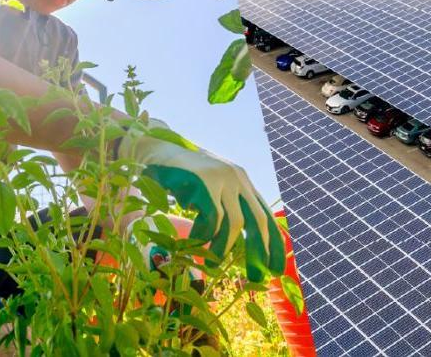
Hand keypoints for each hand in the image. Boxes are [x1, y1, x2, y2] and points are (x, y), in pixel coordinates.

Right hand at [117, 123, 285, 281]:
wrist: (155, 151)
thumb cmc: (180, 177)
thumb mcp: (209, 189)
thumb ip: (225, 206)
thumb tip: (235, 242)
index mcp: (242, 181)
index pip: (265, 215)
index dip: (274, 243)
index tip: (275, 269)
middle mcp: (237, 178)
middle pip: (257, 220)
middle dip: (259, 251)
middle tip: (257, 278)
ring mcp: (221, 178)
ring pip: (234, 223)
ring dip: (223, 249)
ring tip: (212, 266)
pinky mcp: (204, 182)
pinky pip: (211, 218)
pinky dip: (203, 235)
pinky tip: (193, 244)